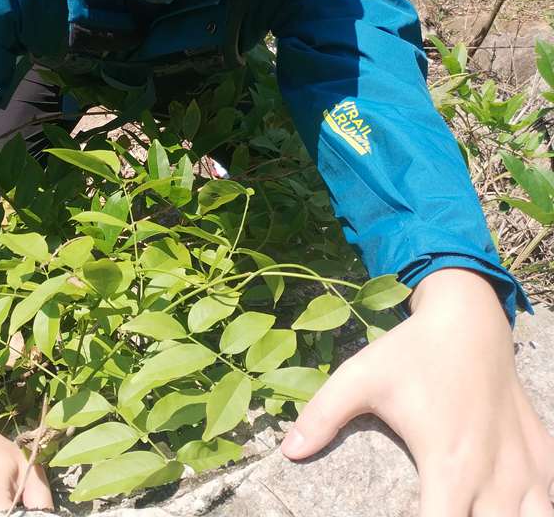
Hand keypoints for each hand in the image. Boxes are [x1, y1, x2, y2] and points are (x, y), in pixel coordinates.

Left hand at [281, 268, 553, 515]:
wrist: (469, 319)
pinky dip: (535, 509)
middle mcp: (494, 476)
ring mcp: (527, 467)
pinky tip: (512, 504)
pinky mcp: (542, 453)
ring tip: (475, 513)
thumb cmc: (411, 352)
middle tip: (440, 512)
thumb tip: (289, 451)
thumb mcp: (359, 377)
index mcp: (450, 465)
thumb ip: (323, 415)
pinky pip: (550, 499)